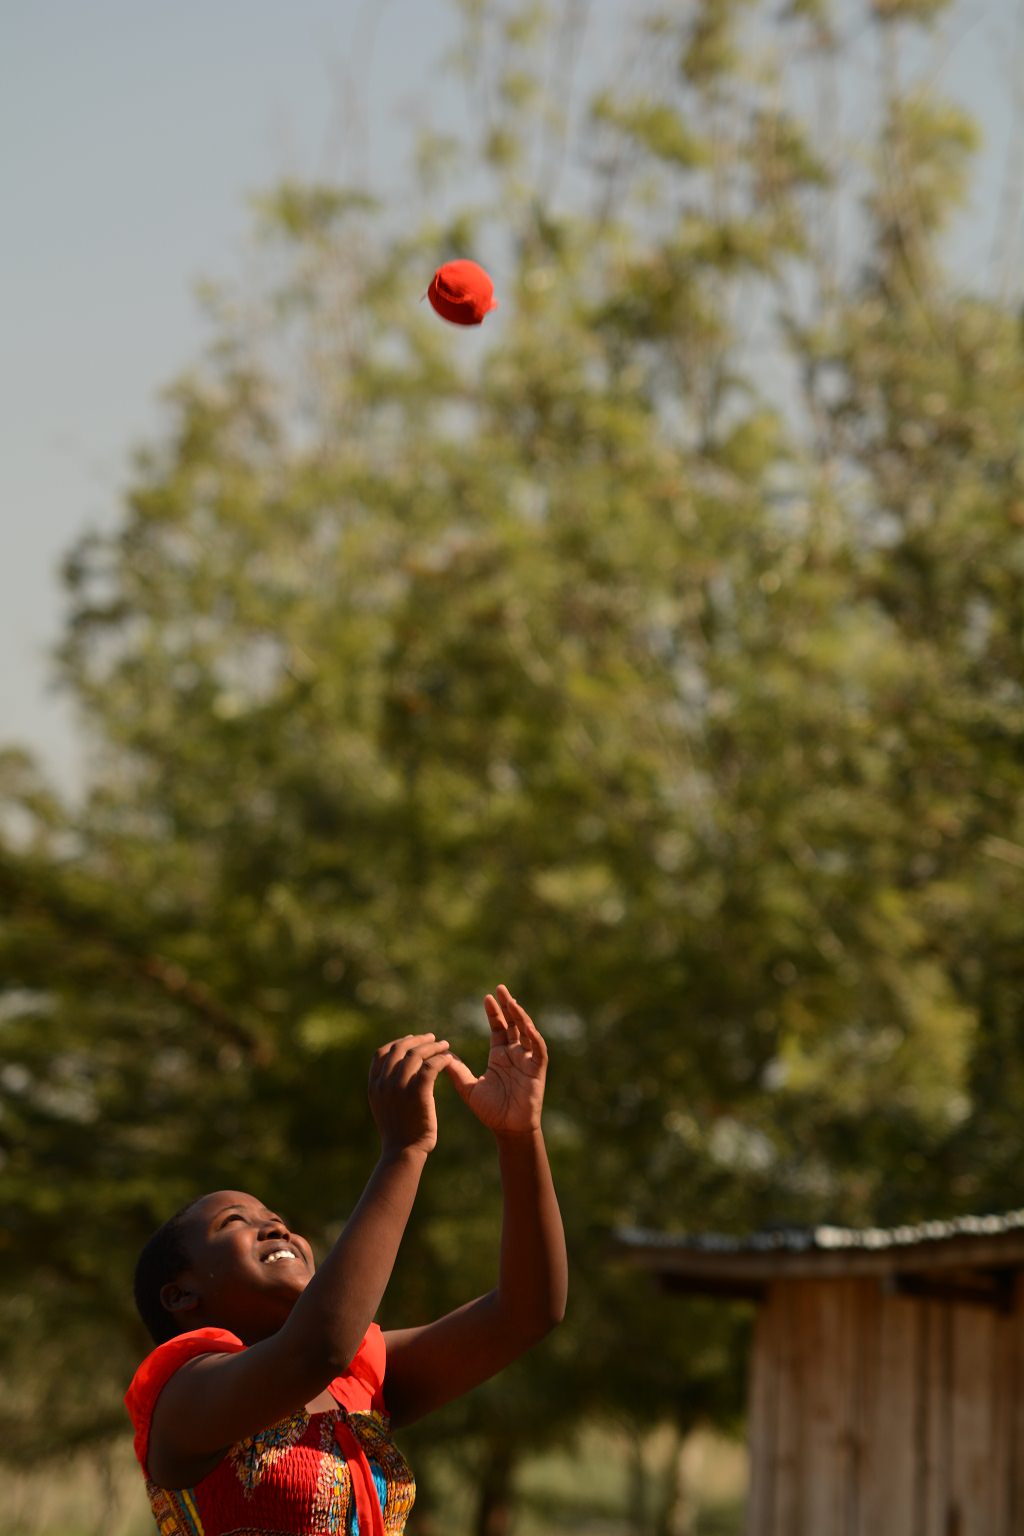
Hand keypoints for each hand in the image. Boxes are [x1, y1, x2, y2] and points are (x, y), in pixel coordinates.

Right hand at [369, 1034, 452, 1156]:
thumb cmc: (398, 1131)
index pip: (381, 1053)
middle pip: (399, 1049)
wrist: (403, 1151)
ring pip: (416, 1055)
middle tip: (432, 1038)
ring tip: (444, 1045)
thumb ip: (387, 1086)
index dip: (397, 1042)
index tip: (411, 1040)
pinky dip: (440, 1059)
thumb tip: (396, 1069)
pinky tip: (448, 1059)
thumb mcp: (383, 1105)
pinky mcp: (417, 1093)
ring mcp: (399, 1088)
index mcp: (374, 1085)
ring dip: (432, 1046)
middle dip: (417, 1040)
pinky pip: (430, 1067)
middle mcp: (384, 1083)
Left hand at [445, 986, 547, 1136]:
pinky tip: (526, 1024)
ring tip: (511, 1000)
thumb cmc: (491, 1111)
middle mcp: (515, 1054)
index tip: (487, 997)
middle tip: (500, 988)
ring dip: (520, 1015)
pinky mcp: (537, 1069)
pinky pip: (538, 1048)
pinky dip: (533, 1036)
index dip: (494, 1012)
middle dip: (507, 1006)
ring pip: (526, 1031)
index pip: (498, 1027)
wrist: (508, 1129)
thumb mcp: (469, 1087)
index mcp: (500, 1056)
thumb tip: (441, 1055)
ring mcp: (527, 1060)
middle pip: (513, 1023)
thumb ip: (456, 1070)